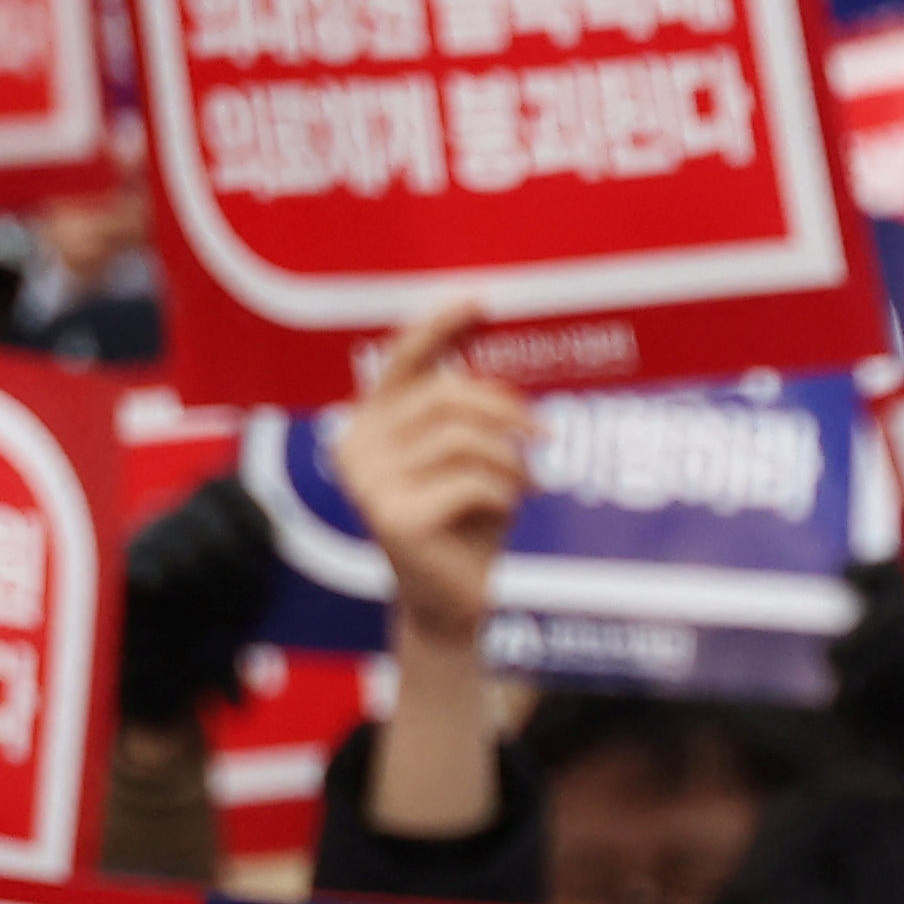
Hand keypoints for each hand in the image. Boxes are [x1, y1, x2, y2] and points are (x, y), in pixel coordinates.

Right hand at [334, 297, 530, 652]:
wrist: (453, 600)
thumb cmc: (467, 521)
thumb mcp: (470, 456)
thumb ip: (468, 410)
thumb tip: (492, 352)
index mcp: (370, 421)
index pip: (403, 359)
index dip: (441, 327)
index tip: (482, 303)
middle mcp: (356, 444)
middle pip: (445, 397)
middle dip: (506, 410)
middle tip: (547, 434)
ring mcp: (368, 482)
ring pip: (462, 440)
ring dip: (510, 461)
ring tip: (528, 482)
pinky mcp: (392, 517)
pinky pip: (471, 484)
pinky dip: (504, 493)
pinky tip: (508, 509)